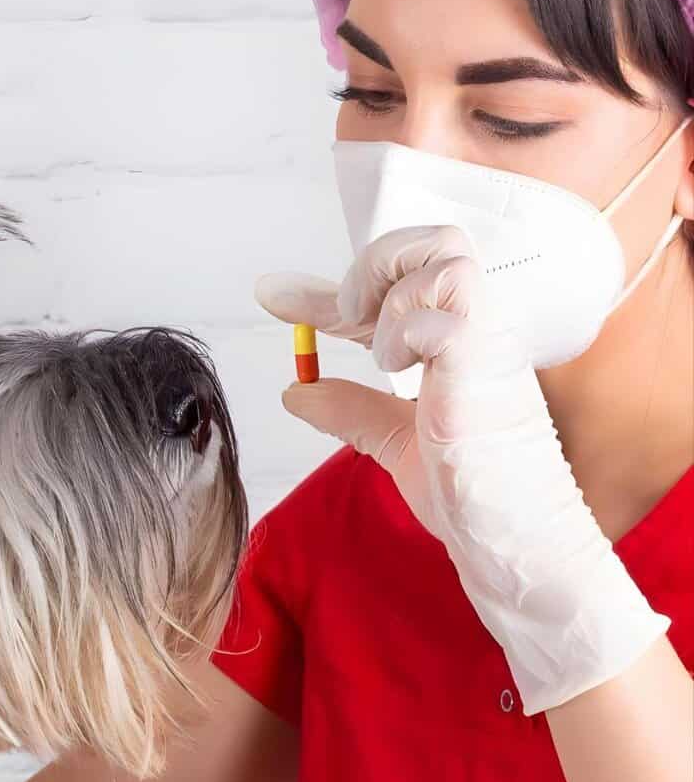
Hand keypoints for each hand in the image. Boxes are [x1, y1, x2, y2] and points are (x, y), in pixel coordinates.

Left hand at [257, 225, 669, 713]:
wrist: (509, 541)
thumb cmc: (472, 494)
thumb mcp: (394, 441)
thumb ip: (352, 409)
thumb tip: (297, 391)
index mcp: (458, 343)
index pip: (393, 288)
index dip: (325, 289)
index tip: (271, 295)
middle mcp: (479, 329)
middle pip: (435, 240)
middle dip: (374, 264)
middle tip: (341, 314)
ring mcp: (488, 340)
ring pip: (442, 256)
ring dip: (392, 296)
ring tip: (385, 358)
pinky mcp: (486, 362)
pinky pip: (447, 303)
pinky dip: (407, 327)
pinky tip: (402, 368)